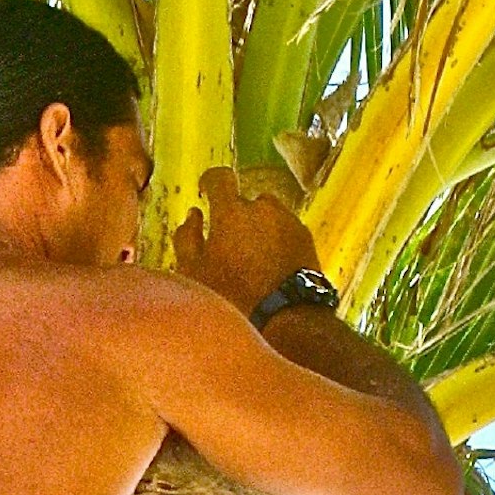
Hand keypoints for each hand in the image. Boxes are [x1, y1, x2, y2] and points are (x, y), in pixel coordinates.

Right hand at [171, 167, 314, 313]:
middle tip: (227, 250)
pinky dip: (276, 243)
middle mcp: (263, 208)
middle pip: (244, 202)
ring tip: (251, 263)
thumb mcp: (195, 272)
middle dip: (235, 219)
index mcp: (231, 212)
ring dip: (258, 230)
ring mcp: (288, 221)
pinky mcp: (306, 238)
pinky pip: (285, 231)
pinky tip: (269, 270)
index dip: (209, 182)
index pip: (219, 177)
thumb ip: (187, 237)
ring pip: (267, 217)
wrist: (287, 317)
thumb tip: (193, 215)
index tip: (205, 192)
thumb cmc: (236, 296)